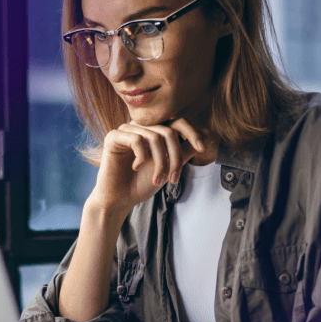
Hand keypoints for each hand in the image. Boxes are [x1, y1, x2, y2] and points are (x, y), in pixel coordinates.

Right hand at [88, 118, 208, 213]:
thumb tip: (207, 133)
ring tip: (157, 180)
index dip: (191, 132)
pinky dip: (142, 157)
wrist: (119, 199)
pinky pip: (136, 140)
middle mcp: (140, 127)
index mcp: (153, 130)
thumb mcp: (169, 166)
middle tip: (174, 178)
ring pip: (154, 137)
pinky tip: (136, 167)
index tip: (202, 148)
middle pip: (168, 131)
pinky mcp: (113, 137)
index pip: (176, 122)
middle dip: (175, 157)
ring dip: (160, 163)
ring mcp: (126, 130)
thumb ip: (186, 149)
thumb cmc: (142, 183)